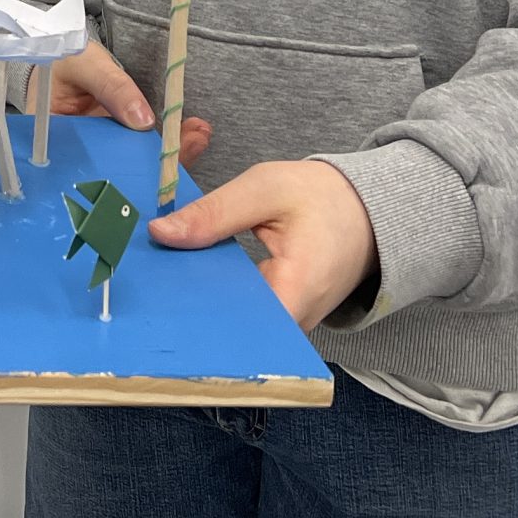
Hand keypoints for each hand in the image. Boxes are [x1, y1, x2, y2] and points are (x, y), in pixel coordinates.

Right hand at [49, 41, 210, 165]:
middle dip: (152, 165)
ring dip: (168, 153)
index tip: (149, 165)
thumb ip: (112, 87)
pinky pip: (145, 147)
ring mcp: (102, 149)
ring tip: (197, 136)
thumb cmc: (66, 54)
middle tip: (182, 150)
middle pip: (115, 169)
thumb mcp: (85, 64)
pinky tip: (193, 132)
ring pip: (135, 161)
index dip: (119, 169)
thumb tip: (143, 122)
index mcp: (55, 142)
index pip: (86, 164)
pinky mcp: (120, 141)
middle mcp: (78, 154)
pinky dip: (169, 141)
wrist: (70, 49)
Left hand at [147, 159, 376, 329]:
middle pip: (231, 328)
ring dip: (203, 298)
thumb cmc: (323, 197)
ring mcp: (289, 323)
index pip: (240, 328)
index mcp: (296, 290)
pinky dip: (220, 294)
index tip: (157, 298)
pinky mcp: (283, 316)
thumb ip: (213, 213)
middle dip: (190, 304)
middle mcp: (294, 321)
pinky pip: (245, 313)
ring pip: (235, 322)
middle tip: (150, 282)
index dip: (196, 316)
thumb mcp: (264, 189)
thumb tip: (160, 234)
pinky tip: (193, 275)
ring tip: (166, 276)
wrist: (367, 210)